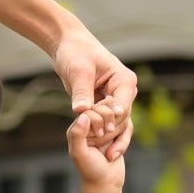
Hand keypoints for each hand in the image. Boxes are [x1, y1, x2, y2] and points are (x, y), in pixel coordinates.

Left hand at [52, 22, 135, 157]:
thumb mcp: (78, 71)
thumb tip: (82, 111)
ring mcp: (117, 99)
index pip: (122, 106)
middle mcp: (125, 91)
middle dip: (106, 129)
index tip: (100, 130)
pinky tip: (92, 145)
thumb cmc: (75, 53)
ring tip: (90, 146)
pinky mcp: (107, 105)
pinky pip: (107, 123)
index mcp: (125, 80)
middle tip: (90, 141)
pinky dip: (100, 132)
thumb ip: (82, 92)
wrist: (69, 46)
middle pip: (121, 119)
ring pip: (115, 124)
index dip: (111, 120)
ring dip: (103, 134)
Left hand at [68, 110, 126, 192]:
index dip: (98, 118)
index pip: (91, 109)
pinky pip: (127, 125)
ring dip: (119, 133)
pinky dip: (125, 138)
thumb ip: (77, 135)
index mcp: (78, 126)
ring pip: (118, 116)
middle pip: (105, 108)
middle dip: (110, 123)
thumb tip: (83, 115)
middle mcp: (91, 124)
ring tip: (111, 151)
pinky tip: (116, 153)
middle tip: (109, 135)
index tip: (100, 134)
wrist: (106, 183)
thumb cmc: (90, 169)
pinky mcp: (117, 133)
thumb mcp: (79, 153)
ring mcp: (105, 128)